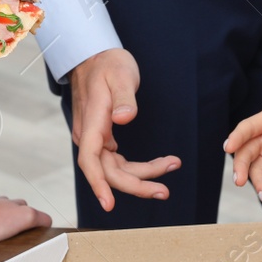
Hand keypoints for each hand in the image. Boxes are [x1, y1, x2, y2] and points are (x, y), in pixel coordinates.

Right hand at [69, 48, 179, 211]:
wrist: (95, 56)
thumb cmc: (108, 64)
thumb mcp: (120, 75)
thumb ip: (124, 98)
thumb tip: (124, 118)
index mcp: (93, 124)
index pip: (90, 162)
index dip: (99, 185)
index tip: (109, 204)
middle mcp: (91, 136)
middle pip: (109, 172)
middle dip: (136, 184)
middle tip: (164, 190)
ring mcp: (96, 138)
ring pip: (116, 169)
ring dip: (142, 175)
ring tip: (171, 167)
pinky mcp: (103, 138)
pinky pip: (118, 160)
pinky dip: (138, 166)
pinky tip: (160, 163)